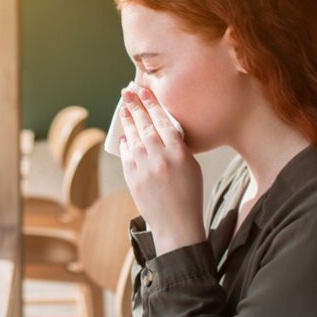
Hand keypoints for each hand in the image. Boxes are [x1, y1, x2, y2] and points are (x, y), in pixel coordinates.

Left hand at [118, 86, 205, 254]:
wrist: (177, 225)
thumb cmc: (189, 195)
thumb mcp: (192, 167)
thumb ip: (178, 147)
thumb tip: (162, 128)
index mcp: (180, 153)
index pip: (164, 122)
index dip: (152, 105)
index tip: (144, 91)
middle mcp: (161, 158)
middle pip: (145, 126)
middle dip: (135, 107)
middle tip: (126, 93)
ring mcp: (145, 169)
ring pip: (134, 139)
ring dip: (128, 122)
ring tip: (123, 108)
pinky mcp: (133, 180)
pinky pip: (126, 156)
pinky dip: (125, 144)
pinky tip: (123, 135)